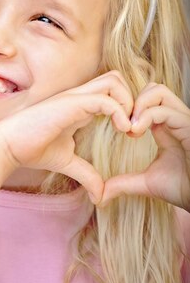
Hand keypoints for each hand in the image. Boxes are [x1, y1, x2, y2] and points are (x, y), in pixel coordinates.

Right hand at [0, 70, 133, 204]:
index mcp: (79, 106)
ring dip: (129, 102)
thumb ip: (86, 173)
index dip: (126, 106)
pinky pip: (105, 99)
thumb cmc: (30, 149)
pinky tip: (122, 130)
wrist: (6, 147)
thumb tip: (100, 195)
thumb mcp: (67, 162)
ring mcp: (75, 97)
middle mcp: (79, 96)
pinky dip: (120, 111)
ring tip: (129, 127)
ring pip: (114, 81)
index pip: (111, 91)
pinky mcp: (71, 103)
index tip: (130, 132)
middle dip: (133, 99)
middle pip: (116, 78)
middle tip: (134, 126)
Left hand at [97, 82, 189, 212]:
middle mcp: (175, 119)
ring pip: (158, 91)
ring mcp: (184, 120)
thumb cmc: (184, 189)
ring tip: (130, 127)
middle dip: (132, 100)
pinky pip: (166, 110)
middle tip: (123, 123)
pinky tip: (136, 131)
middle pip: (152, 88)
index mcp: (166, 127)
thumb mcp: (147, 183)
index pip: (147, 100)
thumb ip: (124, 182)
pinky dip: (147, 116)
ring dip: (138, 105)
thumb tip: (101, 194)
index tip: (120, 128)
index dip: (128, 108)